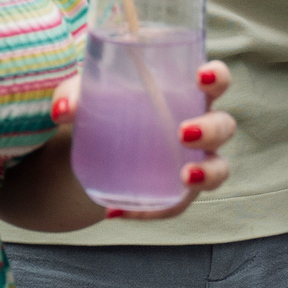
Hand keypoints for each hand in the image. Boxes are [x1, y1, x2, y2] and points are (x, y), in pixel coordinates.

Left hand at [34, 62, 233, 224]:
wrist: (90, 151)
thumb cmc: (103, 108)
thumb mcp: (86, 96)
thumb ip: (73, 95)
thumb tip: (63, 110)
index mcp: (185, 92)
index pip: (216, 80)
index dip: (218, 77)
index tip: (201, 76)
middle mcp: (198, 125)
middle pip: (224, 126)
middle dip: (212, 129)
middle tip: (184, 132)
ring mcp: (192, 161)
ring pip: (218, 168)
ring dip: (207, 172)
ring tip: (184, 176)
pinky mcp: (174, 192)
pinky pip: (176, 204)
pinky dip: (154, 210)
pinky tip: (121, 211)